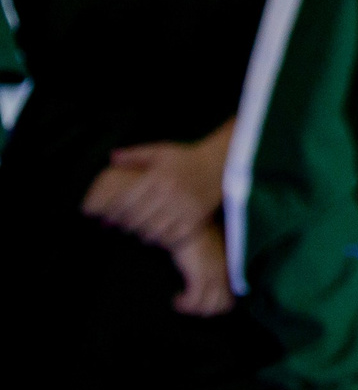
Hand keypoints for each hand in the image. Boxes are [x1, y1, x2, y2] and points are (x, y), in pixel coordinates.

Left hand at [85, 120, 231, 248]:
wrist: (222, 164)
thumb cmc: (187, 158)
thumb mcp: (161, 151)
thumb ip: (135, 155)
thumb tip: (111, 157)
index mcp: (158, 177)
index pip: (126, 201)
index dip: (111, 212)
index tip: (104, 216)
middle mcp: (170, 193)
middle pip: (136, 218)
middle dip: (122, 224)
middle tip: (115, 226)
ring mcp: (184, 207)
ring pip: (152, 230)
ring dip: (140, 233)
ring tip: (135, 230)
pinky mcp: (197, 217)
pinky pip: (173, 236)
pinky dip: (161, 238)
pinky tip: (155, 235)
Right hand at [167, 222, 236, 316]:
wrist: (188, 224)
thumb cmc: (196, 238)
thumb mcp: (210, 255)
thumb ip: (212, 269)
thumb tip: (204, 289)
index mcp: (231, 270)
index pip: (230, 301)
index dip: (214, 308)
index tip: (199, 305)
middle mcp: (226, 273)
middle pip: (220, 307)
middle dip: (203, 311)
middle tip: (189, 306)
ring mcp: (214, 274)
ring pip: (207, 306)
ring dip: (192, 309)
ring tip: (181, 303)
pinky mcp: (200, 274)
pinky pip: (194, 300)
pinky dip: (183, 304)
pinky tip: (176, 300)